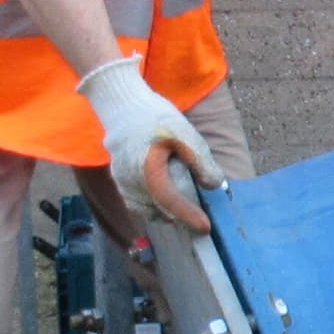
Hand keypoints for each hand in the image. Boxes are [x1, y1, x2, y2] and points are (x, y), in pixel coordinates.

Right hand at [75, 56, 224, 228]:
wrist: (122, 106)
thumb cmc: (153, 116)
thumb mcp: (183, 131)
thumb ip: (200, 159)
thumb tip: (214, 184)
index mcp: (147, 169)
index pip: (170, 201)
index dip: (188, 216)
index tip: (206, 227)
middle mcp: (130, 182)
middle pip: (160, 210)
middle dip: (181, 215)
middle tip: (200, 212)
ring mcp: (122, 184)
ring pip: (149, 211)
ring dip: (168, 212)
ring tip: (185, 205)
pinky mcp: (119, 183)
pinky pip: (139, 205)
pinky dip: (154, 207)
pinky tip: (167, 199)